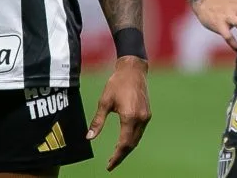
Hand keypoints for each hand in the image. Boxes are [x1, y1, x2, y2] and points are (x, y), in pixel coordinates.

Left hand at [87, 56, 151, 170]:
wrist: (133, 69)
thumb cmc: (117, 83)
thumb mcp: (104, 102)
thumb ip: (98, 121)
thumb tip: (89, 138)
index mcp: (130, 116)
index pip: (123, 144)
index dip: (116, 157)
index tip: (109, 166)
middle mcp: (141, 118)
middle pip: (131, 144)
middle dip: (121, 156)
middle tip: (111, 164)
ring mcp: (146, 116)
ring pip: (137, 139)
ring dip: (127, 149)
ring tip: (116, 156)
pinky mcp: (147, 113)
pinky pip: (139, 132)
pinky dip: (132, 140)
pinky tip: (124, 142)